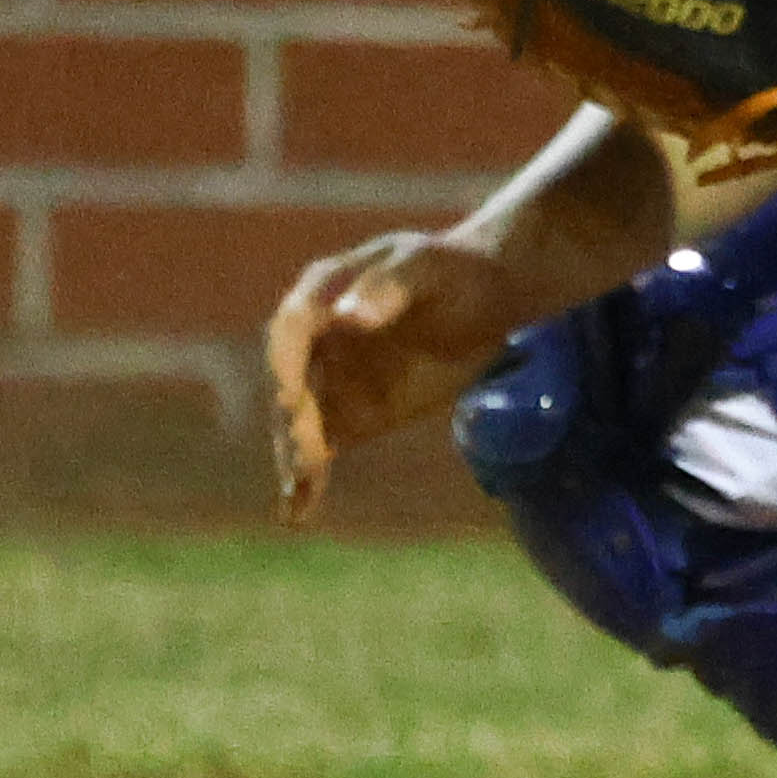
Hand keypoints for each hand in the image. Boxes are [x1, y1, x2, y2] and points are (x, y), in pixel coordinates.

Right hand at [259, 227, 533, 525]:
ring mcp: (326, 379)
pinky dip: (305, 479)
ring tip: (304, 487)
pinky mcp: (346, 415)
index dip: (290, 361)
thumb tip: (348, 316)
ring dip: (296, 454)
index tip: (296, 396)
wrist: (489, 299)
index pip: (293, 326)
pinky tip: (298, 510)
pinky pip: (318, 449)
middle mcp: (312, 339)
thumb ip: (389, 285)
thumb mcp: (429, 267)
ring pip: (297, 421)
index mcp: (323, 290)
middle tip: (311, 454)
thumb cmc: (455, 272)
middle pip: (288, 381)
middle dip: (295, 418)